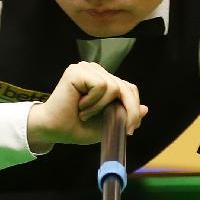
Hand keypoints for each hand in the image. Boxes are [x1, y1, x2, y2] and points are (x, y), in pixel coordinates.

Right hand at [27, 62, 147, 152]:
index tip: (130, 129)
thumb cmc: (76, 127)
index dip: (133, 107)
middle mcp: (95, 71)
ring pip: (114, 86)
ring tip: (85, 113)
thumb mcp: (107, 124)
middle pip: (126, 86)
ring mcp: (86, 68)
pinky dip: (94, 102)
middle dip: (129, 109)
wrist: (54, 130)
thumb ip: (124, 115)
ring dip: (102, 107)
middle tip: (125, 128)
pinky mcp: (78, 70)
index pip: (128, 88)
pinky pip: (101, 86)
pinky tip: (80, 106)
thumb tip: (146, 108)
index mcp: (102, 80)